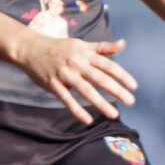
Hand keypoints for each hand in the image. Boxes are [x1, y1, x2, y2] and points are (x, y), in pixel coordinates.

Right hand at [13, 34, 137, 125]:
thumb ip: (102, 47)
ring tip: (114, 114)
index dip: (122, 75)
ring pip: (86, 90)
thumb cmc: (58, 47)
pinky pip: (67, 99)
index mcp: (85, 54)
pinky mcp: (53, 84)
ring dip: (101, 103)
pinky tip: (88, 120)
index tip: (134, 86)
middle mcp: (77, 63)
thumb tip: (123, 44)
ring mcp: (64, 74)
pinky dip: (77, 110)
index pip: (108, 65)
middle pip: (100, 78)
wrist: (30, 48)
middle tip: (131, 101)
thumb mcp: (81, 44)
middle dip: (116, 90)